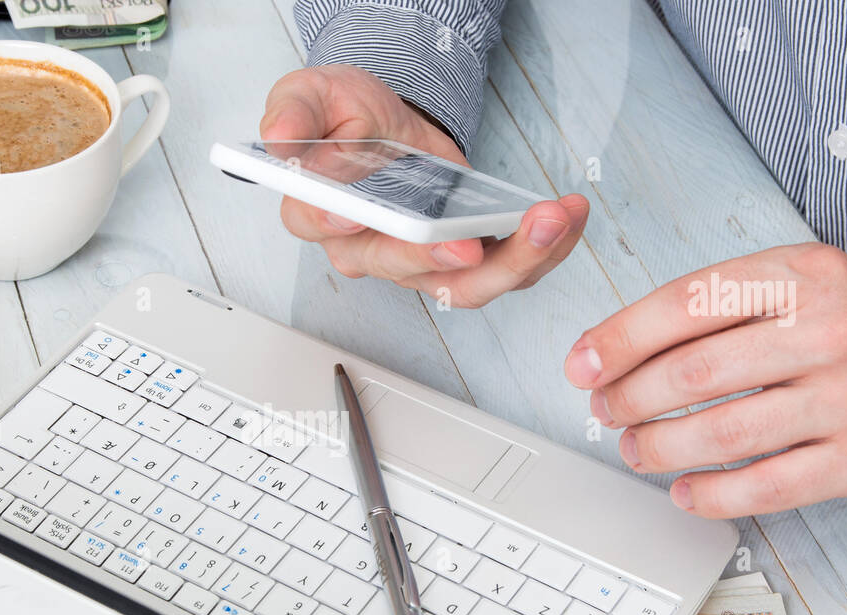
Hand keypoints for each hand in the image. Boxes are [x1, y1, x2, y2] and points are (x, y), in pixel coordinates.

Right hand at [260, 64, 589, 307]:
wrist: (385, 122)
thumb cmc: (344, 116)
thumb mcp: (313, 95)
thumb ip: (294, 113)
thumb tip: (280, 141)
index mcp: (320, 213)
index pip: (325, 227)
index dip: (343, 225)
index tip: (357, 218)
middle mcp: (366, 250)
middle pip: (402, 268)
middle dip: (440, 256)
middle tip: (473, 242)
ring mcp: (416, 262)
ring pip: (461, 286)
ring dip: (514, 261)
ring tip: (553, 218)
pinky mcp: (460, 259)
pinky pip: (502, 271)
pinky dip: (541, 251)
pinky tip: (566, 217)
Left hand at [564, 243, 846, 517]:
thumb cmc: (845, 320)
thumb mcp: (787, 282)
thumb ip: (705, 308)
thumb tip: (607, 353)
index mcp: (802, 276)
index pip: (687, 305)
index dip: (620, 339)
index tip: (582, 366)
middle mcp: (833, 331)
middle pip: (695, 374)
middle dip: (631, 398)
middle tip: (607, 411)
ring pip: (723, 434)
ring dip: (660, 448)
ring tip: (637, 449)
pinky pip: (766, 488)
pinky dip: (710, 495)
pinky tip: (684, 490)